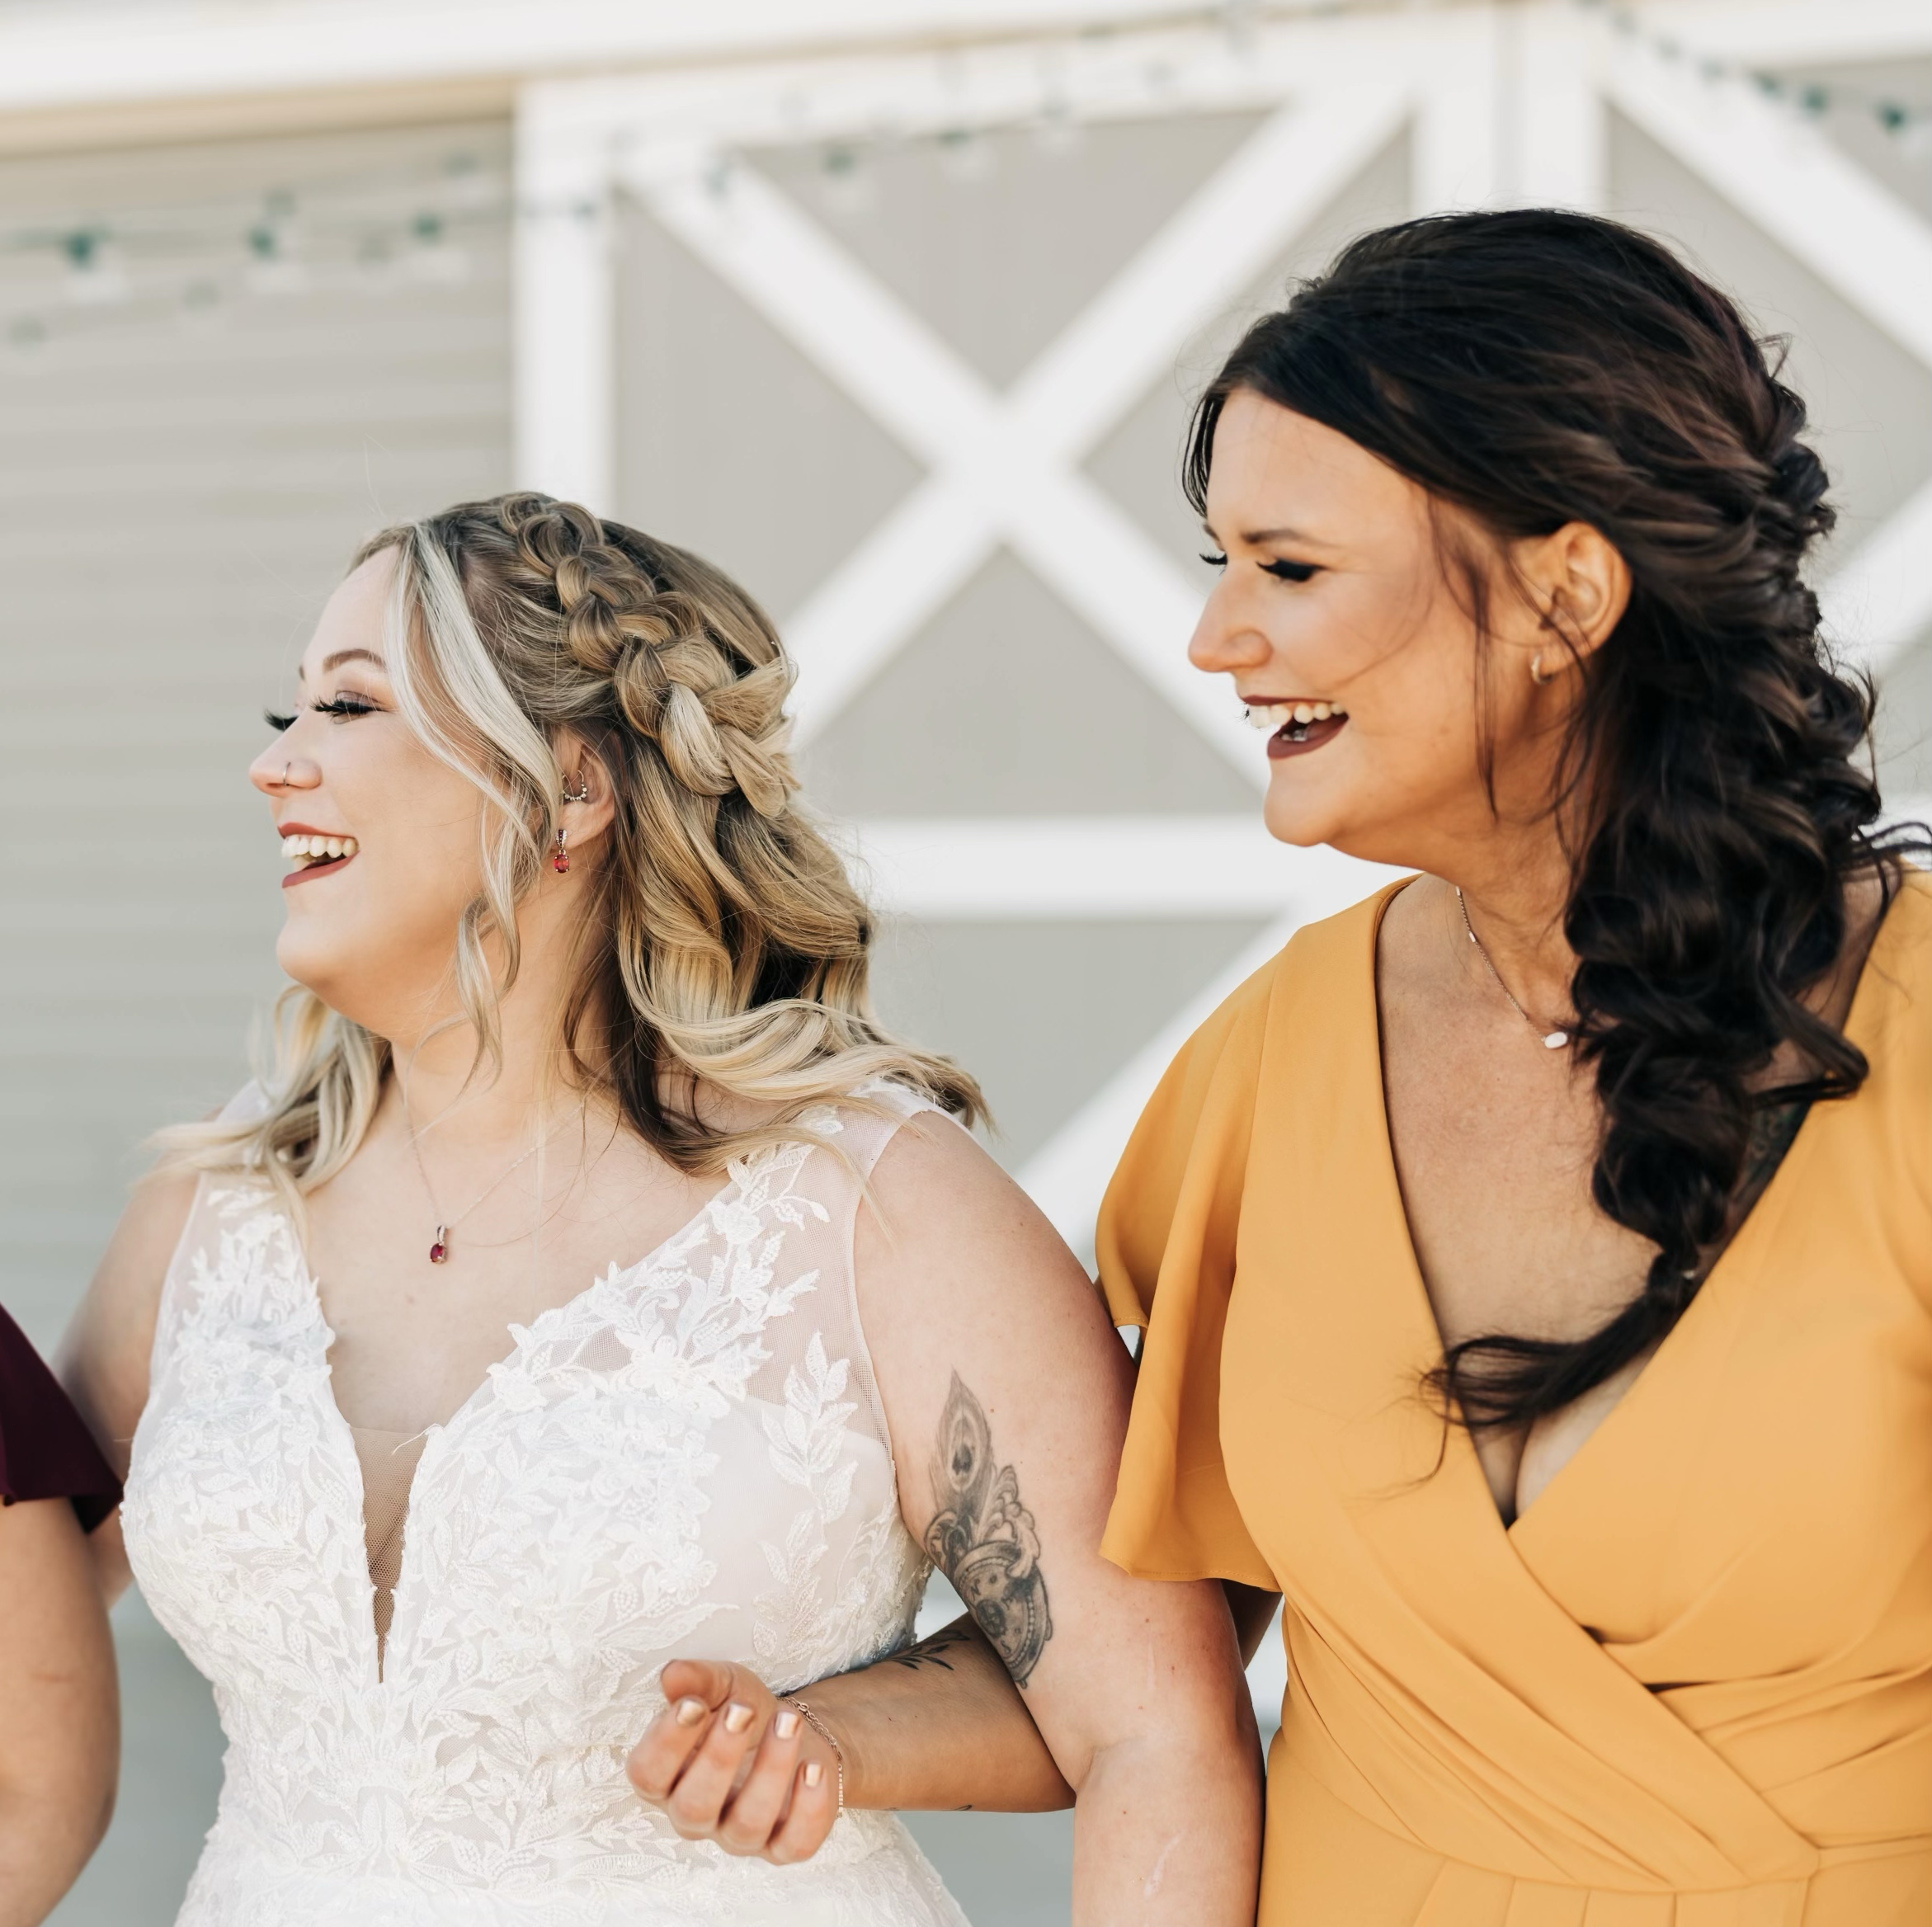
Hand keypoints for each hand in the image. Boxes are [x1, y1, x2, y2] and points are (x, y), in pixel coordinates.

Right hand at [626, 1659, 842, 1864]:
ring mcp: (740, 1836)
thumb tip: (672, 1674)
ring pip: (746, 1825)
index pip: (648, 1775)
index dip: (666, 1743)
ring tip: (788, 1721)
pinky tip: (813, 1767)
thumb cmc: (744, 1710)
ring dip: (770, 1771)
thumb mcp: (722, 1685)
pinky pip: (794, 1844)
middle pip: (693, 1807)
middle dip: (718, 1758)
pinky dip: (807, 1808)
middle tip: (742, 1710)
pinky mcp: (784, 1845)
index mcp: (668, 1778)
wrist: (793, 1729)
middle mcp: (697, 1816)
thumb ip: (696, 1680)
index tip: (691, 1704)